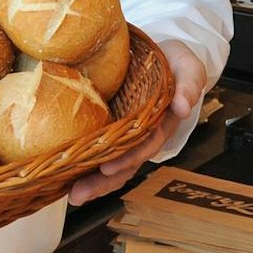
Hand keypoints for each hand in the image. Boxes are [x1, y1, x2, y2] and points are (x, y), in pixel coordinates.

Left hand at [68, 37, 205, 205]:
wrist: (164, 57)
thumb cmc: (177, 64)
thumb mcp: (189, 69)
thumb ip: (189, 86)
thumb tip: (182, 108)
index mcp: (160, 125)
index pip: (143, 147)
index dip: (127, 159)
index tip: (108, 168)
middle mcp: (141, 136)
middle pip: (123, 165)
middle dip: (101, 182)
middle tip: (78, 195)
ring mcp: (125, 135)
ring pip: (109, 165)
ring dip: (91, 182)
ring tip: (72, 196)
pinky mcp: (110, 127)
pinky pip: (97, 150)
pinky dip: (83, 165)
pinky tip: (64, 177)